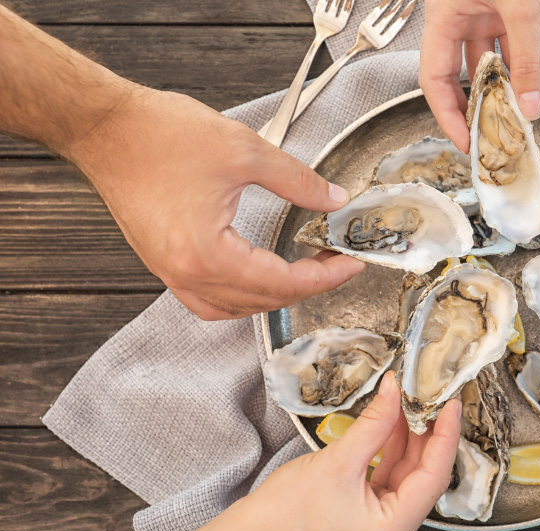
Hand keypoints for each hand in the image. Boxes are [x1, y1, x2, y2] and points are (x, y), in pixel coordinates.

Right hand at [58, 373, 461, 530]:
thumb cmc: (280, 517)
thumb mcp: (337, 461)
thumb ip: (375, 423)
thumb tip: (396, 392)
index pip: (434, 477)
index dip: (446, 435)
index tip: (452, 404)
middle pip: (422, 479)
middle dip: (425, 435)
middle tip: (428, 397)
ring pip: (404, 481)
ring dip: (405, 443)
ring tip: (405, 404)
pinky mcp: (366, 529)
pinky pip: (386, 487)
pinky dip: (387, 458)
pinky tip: (388, 427)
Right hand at [68, 85, 364, 319]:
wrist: (104, 127)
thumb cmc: (159, 135)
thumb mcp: (245, 151)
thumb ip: (297, 182)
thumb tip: (333, 201)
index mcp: (207, 254)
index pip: (282, 282)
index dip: (324, 276)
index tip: (351, 264)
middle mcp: (186, 273)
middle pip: (261, 302)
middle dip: (306, 286)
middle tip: (335, 263)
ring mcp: (170, 272)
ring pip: (233, 308)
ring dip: (273, 296)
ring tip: (305, 273)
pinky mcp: (162, 263)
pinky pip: (207, 300)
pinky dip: (240, 297)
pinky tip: (258, 279)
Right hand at [419, 0, 539, 151]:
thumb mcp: (522, 9)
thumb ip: (527, 59)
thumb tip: (529, 106)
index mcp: (443, 16)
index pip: (434, 78)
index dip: (447, 115)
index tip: (465, 141)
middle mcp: (455, 18)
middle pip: (452, 76)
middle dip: (469, 108)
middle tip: (484, 137)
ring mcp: (478, 14)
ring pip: (481, 64)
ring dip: (496, 91)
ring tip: (509, 119)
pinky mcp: (500, 11)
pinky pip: (503, 48)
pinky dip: (513, 70)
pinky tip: (524, 91)